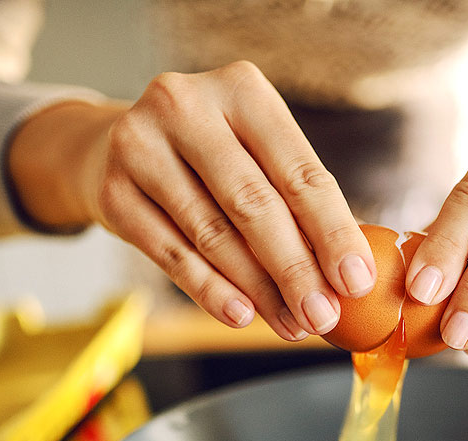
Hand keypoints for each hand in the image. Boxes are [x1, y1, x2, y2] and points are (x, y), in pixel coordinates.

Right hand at [9, 62, 375, 340]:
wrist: (112, 147)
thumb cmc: (211, 157)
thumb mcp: (256, 153)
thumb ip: (297, 201)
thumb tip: (348, 276)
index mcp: (241, 88)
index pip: (299, 171)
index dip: (332, 232)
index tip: (355, 281)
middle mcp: (186, 106)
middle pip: (254, 204)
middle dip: (296, 270)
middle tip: (322, 316)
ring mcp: (140, 146)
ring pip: (213, 235)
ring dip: (258, 290)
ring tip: (291, 325)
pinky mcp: (112, 191)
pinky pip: (172, 255)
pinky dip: (211, 291)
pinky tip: (241, 315)